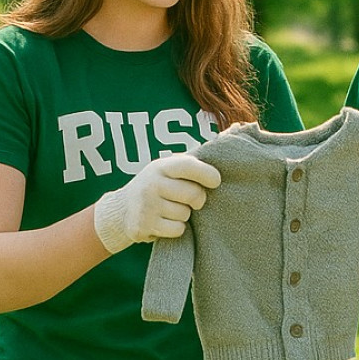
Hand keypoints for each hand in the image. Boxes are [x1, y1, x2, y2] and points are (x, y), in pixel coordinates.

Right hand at [93, 155, 219, 252]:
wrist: (122, 209)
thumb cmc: (160, 184)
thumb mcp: (171, 167)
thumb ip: (198, 157)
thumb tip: (235, 129)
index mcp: (162, 166)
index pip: (189, 167)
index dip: (208, 175)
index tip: (216, 182)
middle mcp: (152, 184)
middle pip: (194, 195)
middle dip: (199, 200)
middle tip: (192, 200)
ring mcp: (146, 205)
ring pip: (185, 214)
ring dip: (185, 215)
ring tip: (171, 209)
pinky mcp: (143, 226)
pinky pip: (177, 230)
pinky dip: (177, 228)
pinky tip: (165, 222)